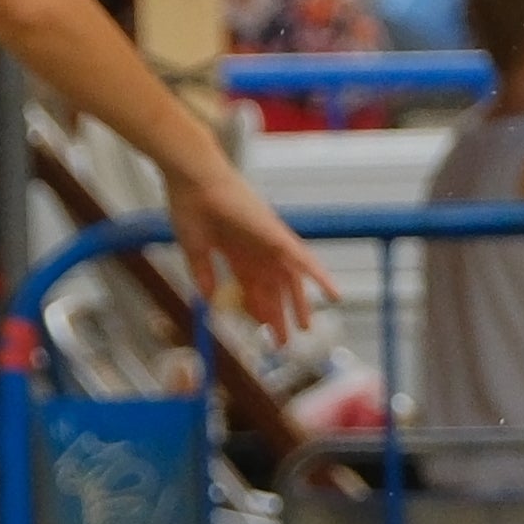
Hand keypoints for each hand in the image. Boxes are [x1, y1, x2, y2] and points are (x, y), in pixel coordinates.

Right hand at [167, 155, 332, 339]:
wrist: (193, 181)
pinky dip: (319, 276)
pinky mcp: (276, 235)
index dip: (257, 310)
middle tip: (283, 341)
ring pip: (291, 280)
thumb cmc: (190, 207)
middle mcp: (258, 249)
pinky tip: (333, 294)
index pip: (253, 287)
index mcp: (238, 252)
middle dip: (278, 315)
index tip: (260, 331)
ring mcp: (269, 242)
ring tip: (304, 328)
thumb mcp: (195, 249)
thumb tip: (207, 298)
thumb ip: (203, 273)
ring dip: (299, 304)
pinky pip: (303, 259)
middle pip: (274, 288)